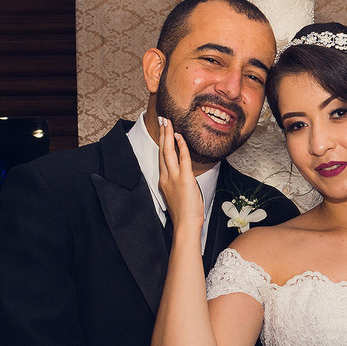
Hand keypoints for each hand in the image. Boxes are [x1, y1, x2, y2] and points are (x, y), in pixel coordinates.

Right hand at [156, 116, 204, 234]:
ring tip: (167, 123)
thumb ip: (178, 184)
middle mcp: (166, 177)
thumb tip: (184, 178)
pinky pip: (182, 158)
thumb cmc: (184, 214)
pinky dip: (181, 146)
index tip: (162, 133)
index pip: (161, 158)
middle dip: (162, 134)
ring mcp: (174, 177)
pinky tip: (179, 136)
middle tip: (162, 120)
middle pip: (162, 151)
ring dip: (167, 135)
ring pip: (168, 151)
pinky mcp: (184, 179)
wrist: (185, 225)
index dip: (161, 144)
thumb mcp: (178, 196)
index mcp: (163, 181)